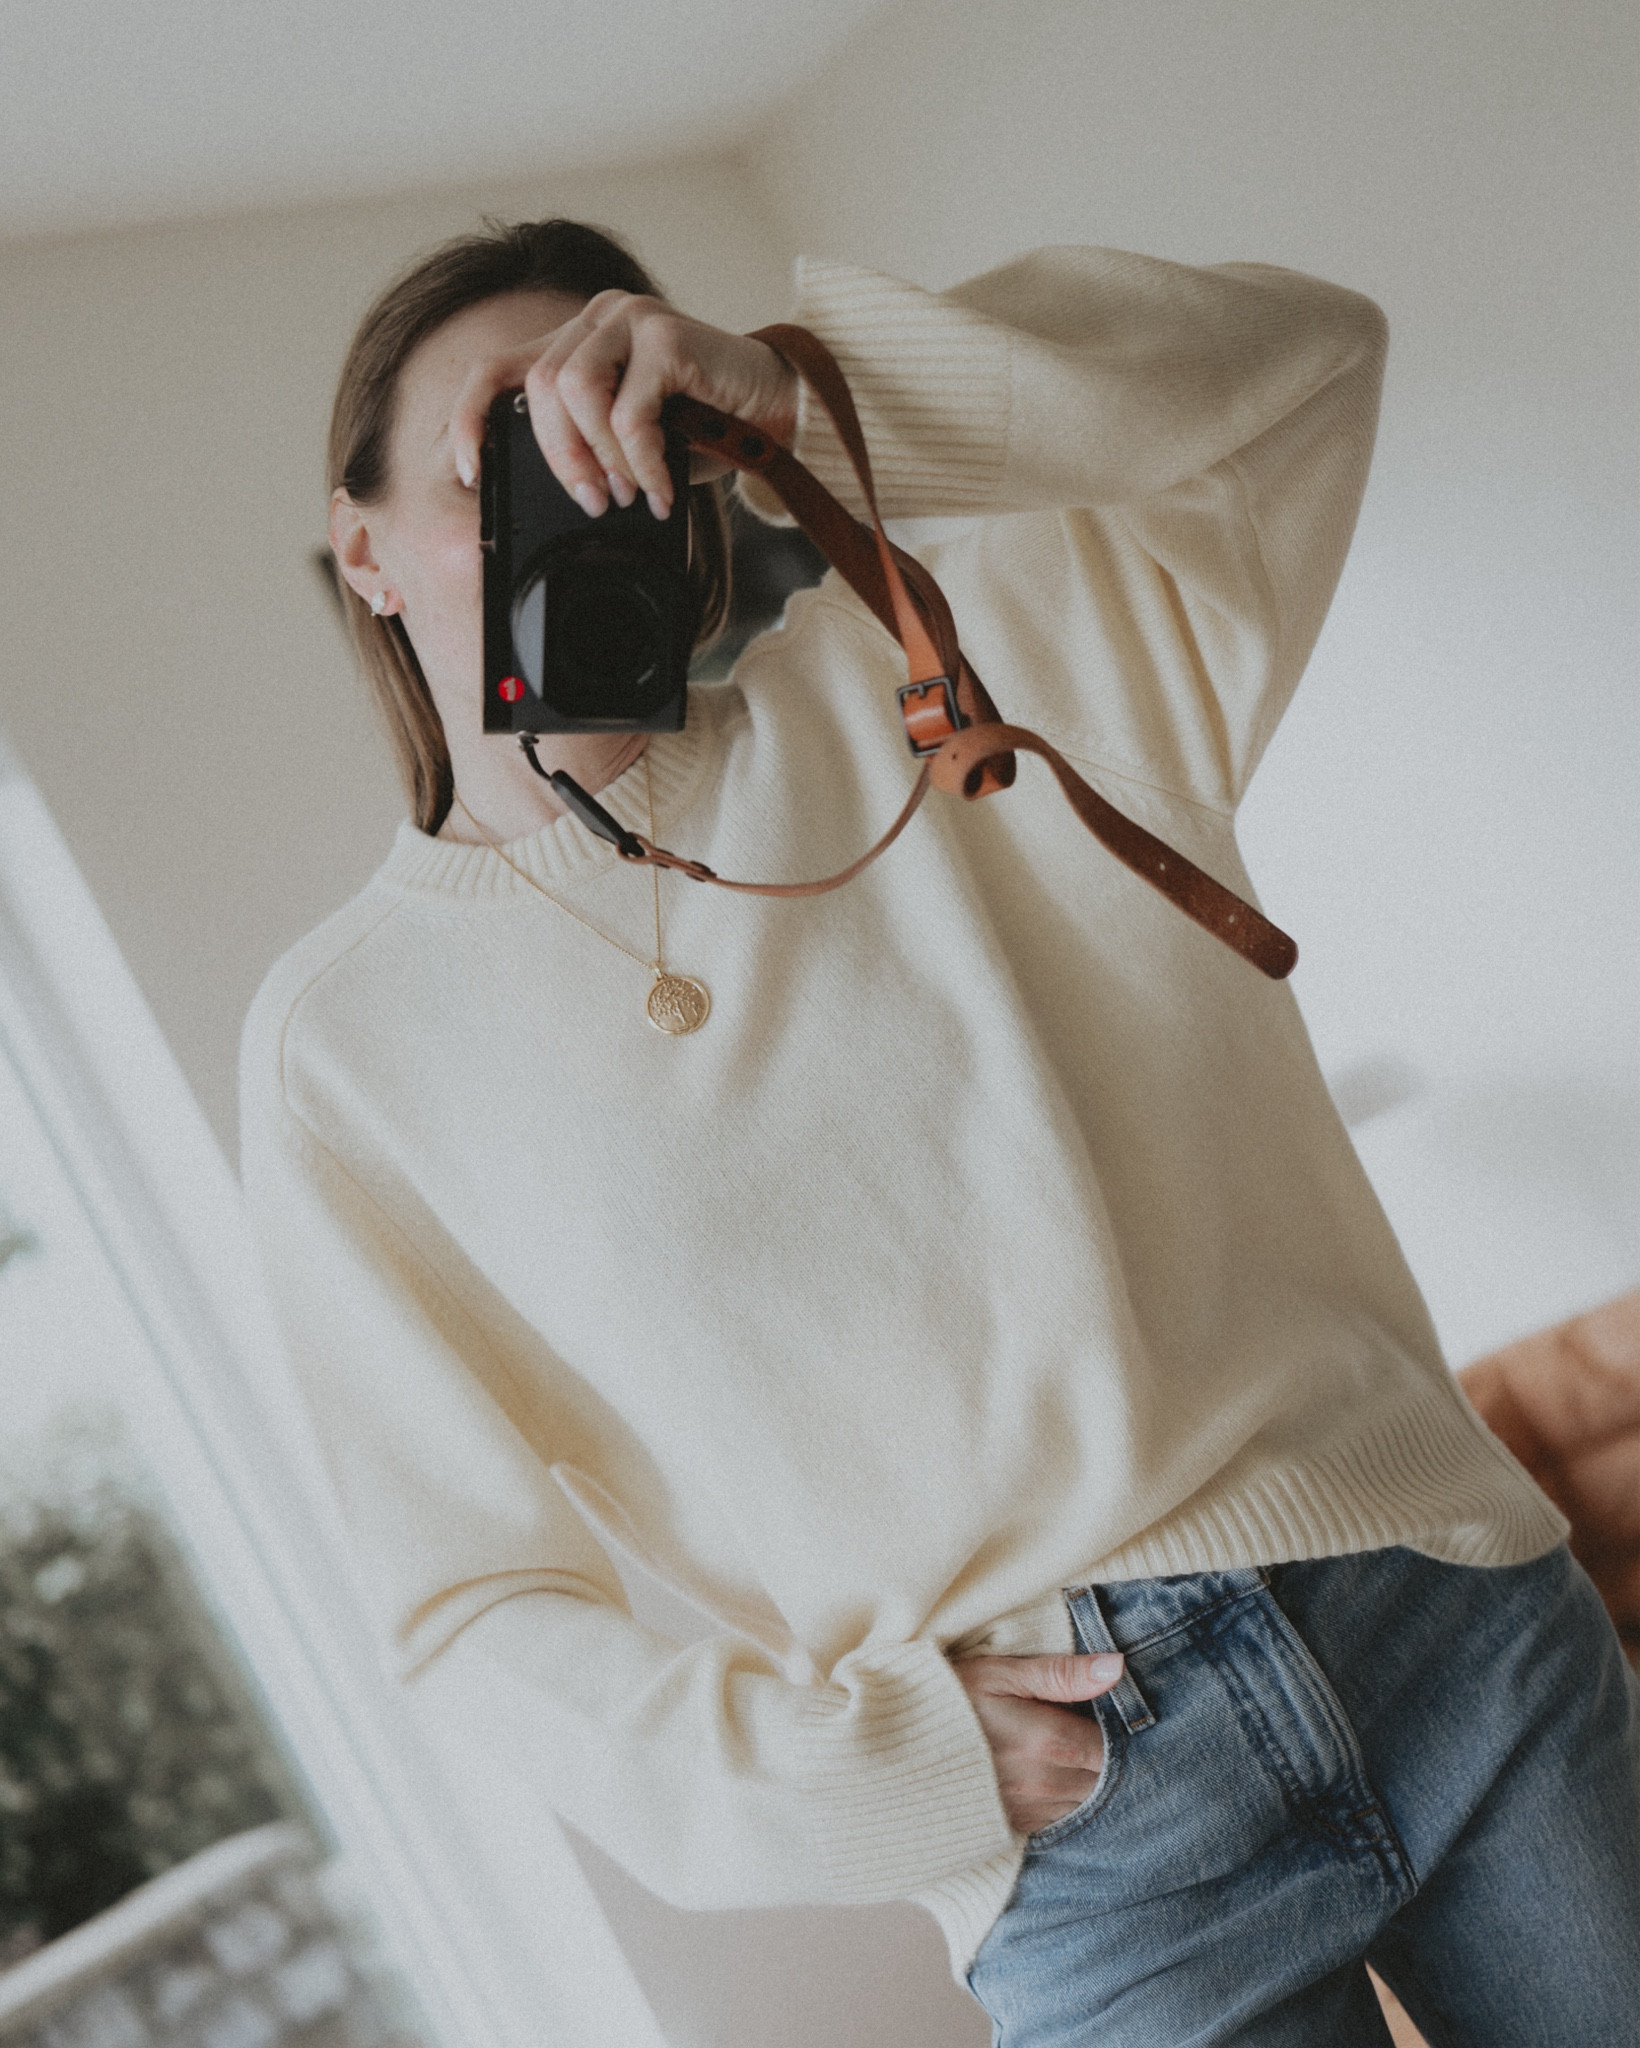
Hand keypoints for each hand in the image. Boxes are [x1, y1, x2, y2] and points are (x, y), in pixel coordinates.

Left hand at [448, 290, 798, 521]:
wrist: (782, 412)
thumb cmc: (708, 429)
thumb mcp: (632, 445)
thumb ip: (589, 447)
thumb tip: (554, 493)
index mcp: (576, 342)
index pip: (497, 369)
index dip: (469, 418)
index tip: (470, 473)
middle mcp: (596, 318)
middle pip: (537, 389)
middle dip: (560, 459)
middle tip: (595, 502)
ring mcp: (629, 318)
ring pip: (573, 392)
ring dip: (601, 457)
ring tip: (634, 490)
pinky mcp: (664, 333)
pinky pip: (628, 412)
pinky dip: (642, 461)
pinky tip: (664, 487)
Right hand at [952, 1650, 1124, 1835]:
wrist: (889, 1748)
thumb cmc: (946, 1699)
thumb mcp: (999, 1673)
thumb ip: (1061, 1674)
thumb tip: (1117, 1667)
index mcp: (1047, 1741)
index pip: (1112, 1746)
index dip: (1122, 1732)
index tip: (1119, 1715)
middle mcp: (1043, 1783)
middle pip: (1104, 1779)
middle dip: (1112, 1759)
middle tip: (1105, 1734)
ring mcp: (1026, 1810)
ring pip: (1084, 1804)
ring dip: (1090, 1783)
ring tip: (1078, 1755)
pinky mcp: (1011, 1826)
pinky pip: (1059, 1820)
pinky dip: (1067, 1802)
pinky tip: (1056, 1779)